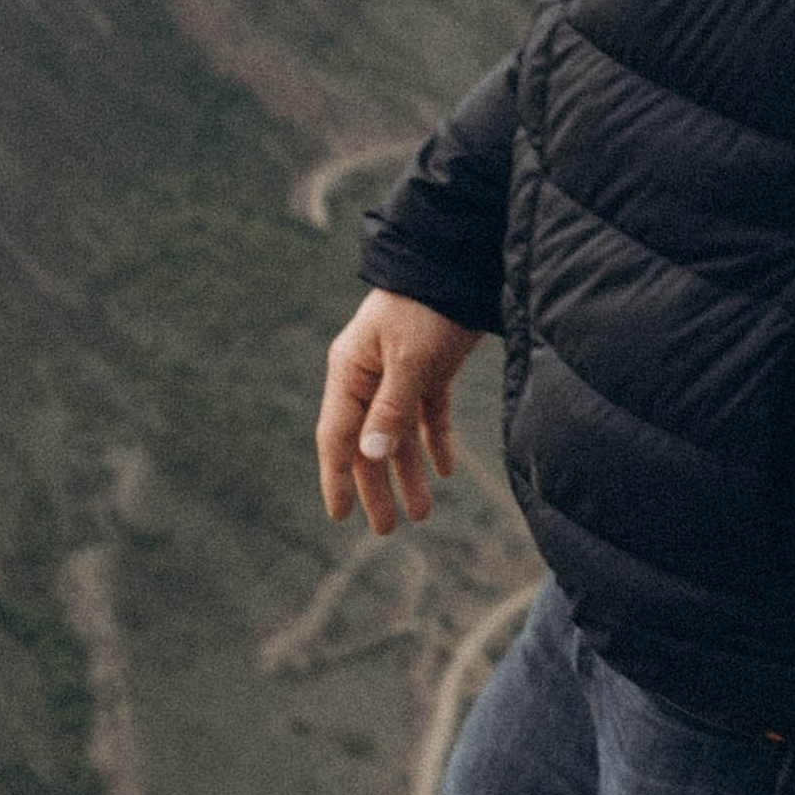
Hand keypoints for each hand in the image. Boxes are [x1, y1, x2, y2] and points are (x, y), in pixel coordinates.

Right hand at [316, 291, 483, 532]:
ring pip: (398, 433)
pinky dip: (435, 441)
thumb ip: (391, 408)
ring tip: (423, 513)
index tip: (341, 515)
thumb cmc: (426, 307)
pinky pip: (427, 415)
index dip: (337, 477)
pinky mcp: (429, 368)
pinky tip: (446, 469)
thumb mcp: (409, 360)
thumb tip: (372, 457)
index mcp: (350, 371)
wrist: (458, 264)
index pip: (337, 435)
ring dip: (409, 472)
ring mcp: (398, 372)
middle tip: (386, 529)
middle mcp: (369, 376)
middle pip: (368, 442)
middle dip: (377, 486)